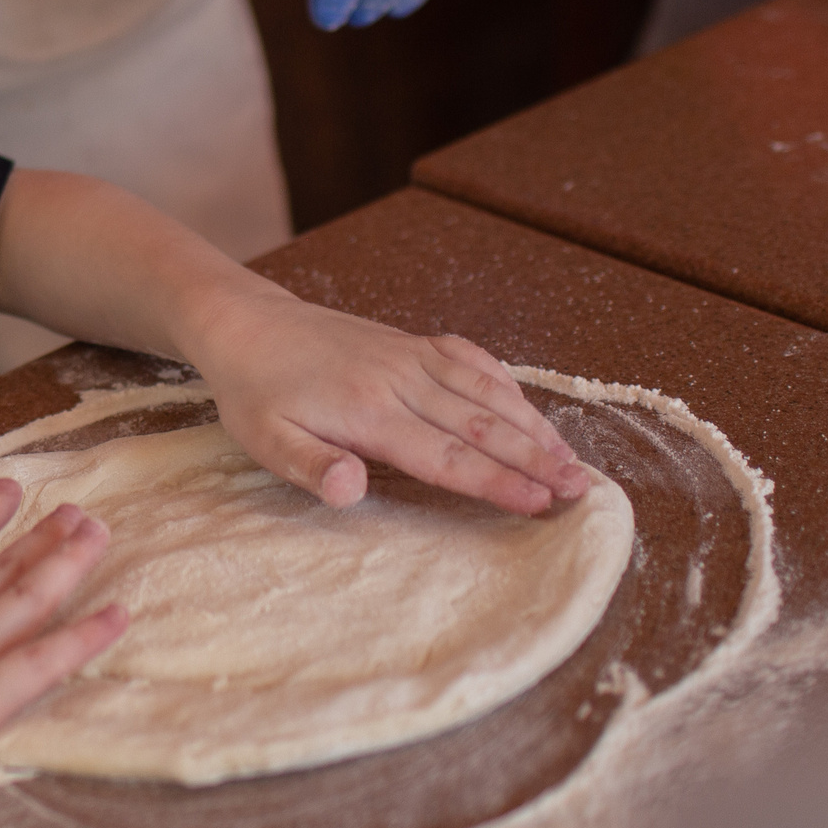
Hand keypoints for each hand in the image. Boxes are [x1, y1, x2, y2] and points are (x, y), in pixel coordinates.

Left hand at [184, 280, 590, 514]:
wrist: (246, 324)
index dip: (497, 481)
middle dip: (535, 459)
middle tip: (581, 490)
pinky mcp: (411, 342)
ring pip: (486, 392)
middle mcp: (400, 381)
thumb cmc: (255, 393)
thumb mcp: (264, 439)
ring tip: (572, 459)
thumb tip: (351, 490)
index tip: (540, 504)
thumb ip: (310, 466)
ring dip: (533, 426)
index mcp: (368, 413)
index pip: (446, 456)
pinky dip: (505, 384)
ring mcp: (410, 356)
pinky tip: (527, 408)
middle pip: (481, 425)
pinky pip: (470, 359)